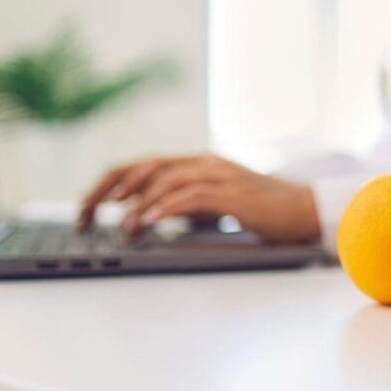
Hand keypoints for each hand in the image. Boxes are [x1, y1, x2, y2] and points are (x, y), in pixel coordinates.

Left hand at [78, 155, 320, 243]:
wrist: (305, 210)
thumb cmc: (261, 211)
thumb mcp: (214, 204)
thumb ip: (184, 203)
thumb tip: (145, 217)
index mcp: (196, 163)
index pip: (141, 165)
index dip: (109, 183)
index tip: (86, 207)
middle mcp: (203, 163)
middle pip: (144, 166)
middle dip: (109, 190)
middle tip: (86, 214)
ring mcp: (219, 175)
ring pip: (165, 179)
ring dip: (137, 204)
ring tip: (122, 227)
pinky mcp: (233, 193)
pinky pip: (191, 196)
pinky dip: (165, 207)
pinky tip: (149, 221)